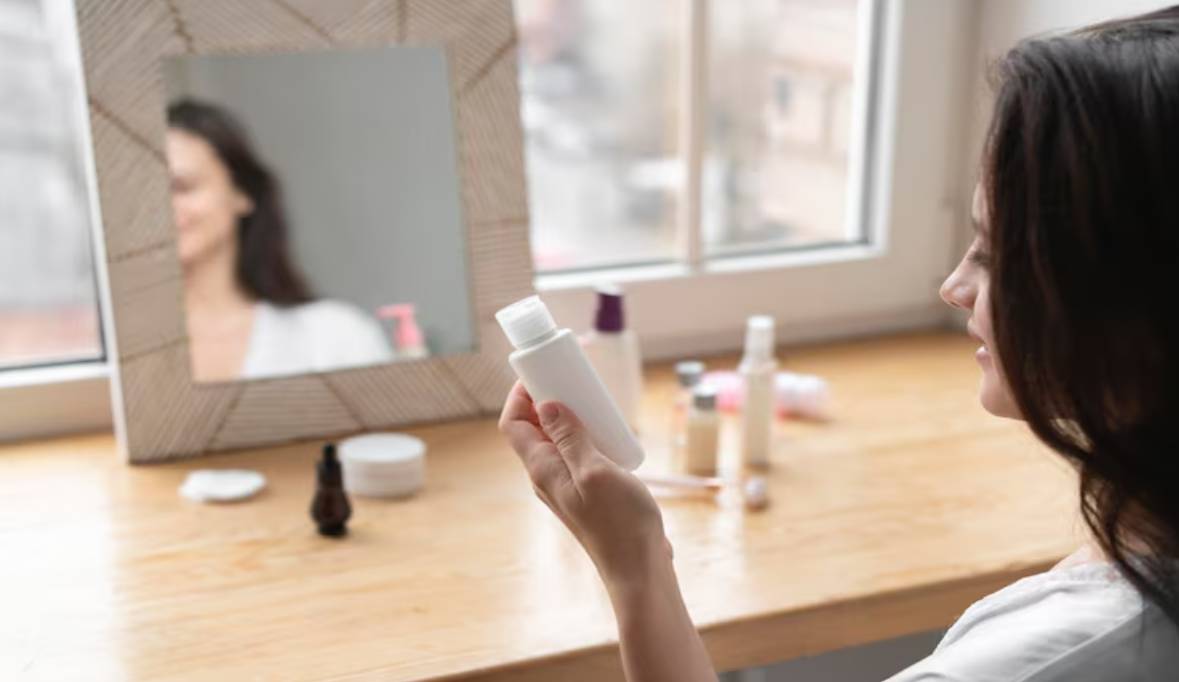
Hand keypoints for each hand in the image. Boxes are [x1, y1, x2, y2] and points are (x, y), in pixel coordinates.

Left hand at [498, 382, 669, 586]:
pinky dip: (586, 435)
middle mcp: (548, 476)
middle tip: (573, 379)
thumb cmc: (620, 522)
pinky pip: (577, 454)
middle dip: (547, 399)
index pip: (513, 424)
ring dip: (570, 417)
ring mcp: (566, 485)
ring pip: (557, 441)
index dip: (520, 395)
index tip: (542, 371)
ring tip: (593, 400)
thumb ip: (570, 438)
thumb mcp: (595, 470)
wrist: (639, 567)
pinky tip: (609, 431)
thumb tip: (545, 405)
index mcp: (542, 469)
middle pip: (533, 429)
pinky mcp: (587, 492)